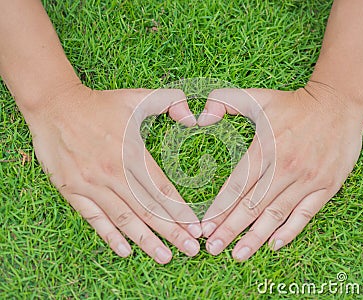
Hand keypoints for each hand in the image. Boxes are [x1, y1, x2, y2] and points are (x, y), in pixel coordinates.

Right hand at [24, 84, 201, 263]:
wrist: (55, 106)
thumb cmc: (100, 104)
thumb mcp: (138, 97)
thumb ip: (170, 101)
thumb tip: (193, 117)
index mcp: (132, 152)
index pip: (162, 190)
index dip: (181, 211)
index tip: (196, 228)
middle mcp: (113, 172)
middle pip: (148, 209)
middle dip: (172, 232)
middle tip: (191, 250)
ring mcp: (91, 184)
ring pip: (124, 219)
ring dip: (146, 240)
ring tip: (165, 257)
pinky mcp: (72, 190)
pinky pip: (94, 218)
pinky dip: (110, 236)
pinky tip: (125, 250)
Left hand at [198, 82, 362, 260]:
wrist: (338, 104)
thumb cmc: (293, 104)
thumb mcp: (256, 96)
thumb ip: (224, 101)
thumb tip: (199, 117)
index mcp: (265, 148)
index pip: (236, 187)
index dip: (219, 209)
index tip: (205, 227)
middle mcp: (284, 167)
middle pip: (251, 206)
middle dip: (230, 230)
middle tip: (212, 249)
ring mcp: (306, 178)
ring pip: (276, 215)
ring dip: (255, 237)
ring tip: (237, 254)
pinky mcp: (325, 186)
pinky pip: (305, 214)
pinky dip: (289, 231)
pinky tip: (273, 244)